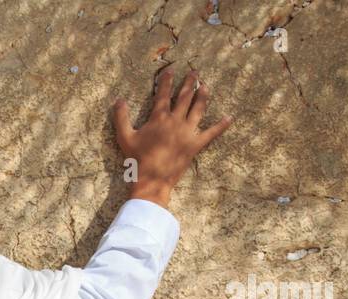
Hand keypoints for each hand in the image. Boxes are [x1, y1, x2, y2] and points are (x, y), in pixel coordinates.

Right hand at [111, 68, 231, 206]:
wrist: (152, 179)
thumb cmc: (137, 159)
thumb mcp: (125, 137)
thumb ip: (121, 117)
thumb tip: (118, 100)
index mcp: (159, 118)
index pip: (163, 94)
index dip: (166, 81)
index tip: (170, 70)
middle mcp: (176, 121)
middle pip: (184, 97)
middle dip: (189, 83)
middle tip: (194, 72)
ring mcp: (187, 132)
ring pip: (198, 109)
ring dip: (203, 96)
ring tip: (206, 86)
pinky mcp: (195, 145)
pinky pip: (211, 133)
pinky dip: (220, 126)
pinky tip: (229, 118)